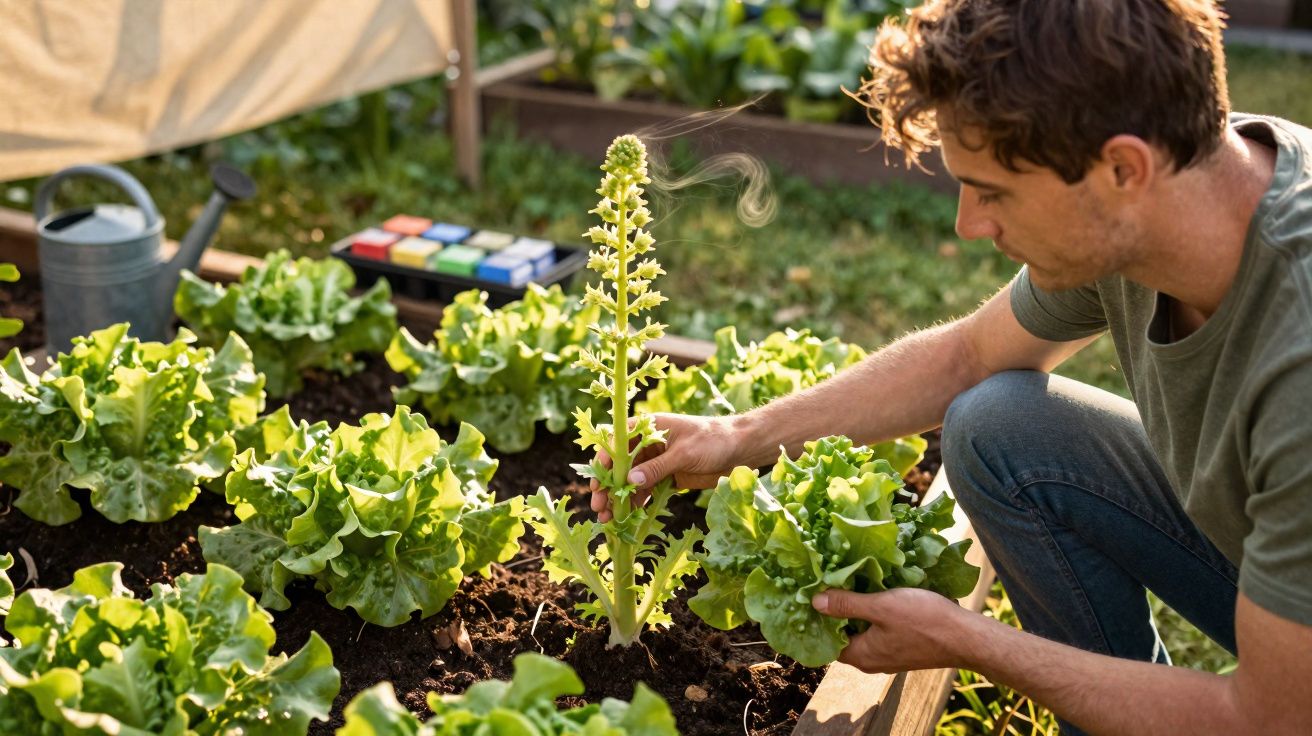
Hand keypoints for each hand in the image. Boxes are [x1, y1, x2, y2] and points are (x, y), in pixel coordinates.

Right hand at [590, 413, 741, 521]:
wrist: (741, 449)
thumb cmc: (713, 440)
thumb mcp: (684, 453)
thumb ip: (657, 467)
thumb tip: (630, 482)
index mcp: (650, 427)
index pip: (618, 441)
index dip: (605, 461)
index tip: (598, 481)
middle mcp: (648, 444)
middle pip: (620, 465)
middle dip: (608, 486)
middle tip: (598, 506)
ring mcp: (656, 462)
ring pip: (630, 481)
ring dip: (619, 499)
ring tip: (608, 519)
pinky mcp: (666, 477)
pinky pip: (645, 491)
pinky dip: (635, 503)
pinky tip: (626, 517)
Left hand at [812, 588, 970, 673]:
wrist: (966, 637)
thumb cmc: (924, 621)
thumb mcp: (881, 606)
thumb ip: (847, 605)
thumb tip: (814, 602)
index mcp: (862, 656)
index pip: (828, 642)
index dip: (820, 619)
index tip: (815, 594)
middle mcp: (872, 661)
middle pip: (844, 636)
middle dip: (838, 611)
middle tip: (831, 583)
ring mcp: (888, 655)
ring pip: (863, 632)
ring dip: (857, 610)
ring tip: (851, 582)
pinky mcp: (902, 647)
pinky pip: (879, 631)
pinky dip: (874, 614)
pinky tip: (876, 592)